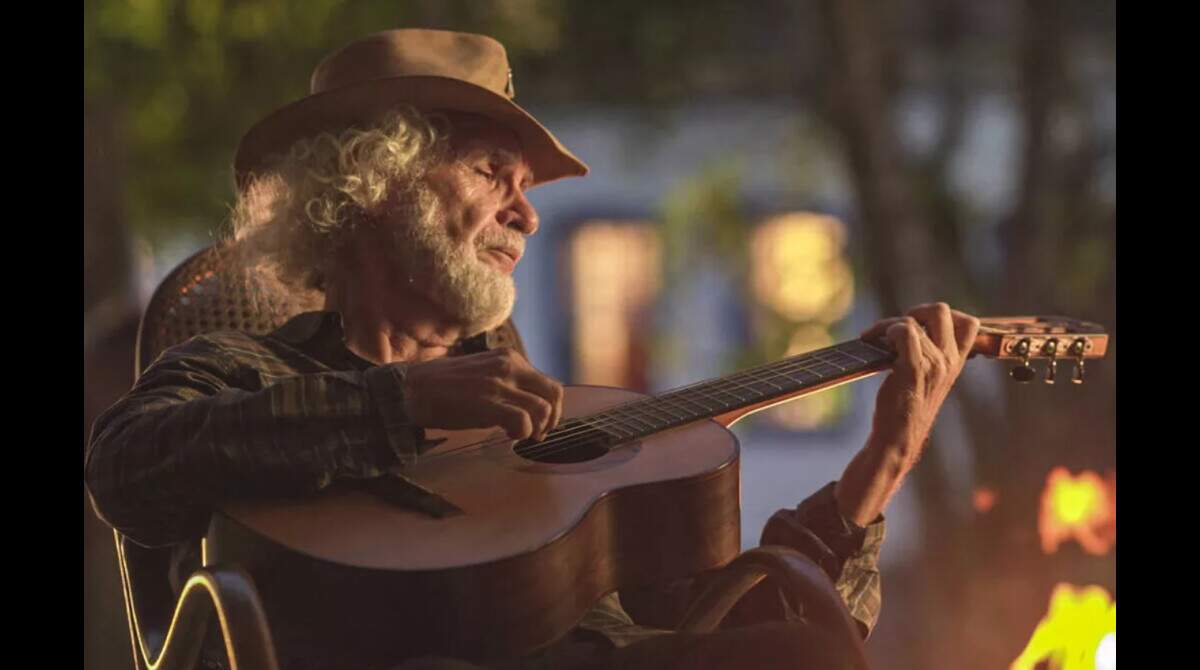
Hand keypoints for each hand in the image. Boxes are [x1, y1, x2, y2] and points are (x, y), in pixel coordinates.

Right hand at [401, 348, 563, 440]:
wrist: (410, 390)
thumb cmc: (443, 387)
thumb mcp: (482, 374)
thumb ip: (506, 382)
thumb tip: (528, 406)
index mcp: (508, 358)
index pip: (547, 382)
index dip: (550, 407)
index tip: (541, 423)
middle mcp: (509, 366)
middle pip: (554, 394)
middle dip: (552, 419)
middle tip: (538, 434)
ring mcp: (499, 384)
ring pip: (542, 409)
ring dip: (536, 429)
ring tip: (521, 436)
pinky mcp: (489, 402)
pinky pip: (523, 421)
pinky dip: (521, 433)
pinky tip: (508, 436)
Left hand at [859, 302, 980, 466]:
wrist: (896, 440)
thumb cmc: (905, 411)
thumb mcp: (927, 381)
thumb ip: (930, 357)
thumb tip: (910, 329)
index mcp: (956, 363)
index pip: (970, 323)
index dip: (944, 315)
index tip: (920, 325)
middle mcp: (949, 362)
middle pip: (942, 310)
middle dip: (916, 310)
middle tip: (897, 327)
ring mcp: (933, 365)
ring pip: (910, 322)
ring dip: (886, 326)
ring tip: (874, 340)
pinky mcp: (913, 369)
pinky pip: (902, 331)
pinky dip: (882, 330)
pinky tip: (870, 341)